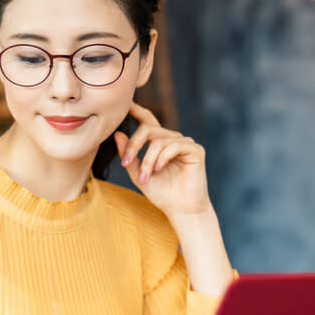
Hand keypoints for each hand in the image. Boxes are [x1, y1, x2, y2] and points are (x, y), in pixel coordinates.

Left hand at [114, 103, 210, 217]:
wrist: (181, 210)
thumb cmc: (162, 194)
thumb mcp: (139, 175)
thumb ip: (129, 156)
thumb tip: (119, 134)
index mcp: (160, 144)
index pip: (148, 122)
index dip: (138, 111)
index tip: (126, 104)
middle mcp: (173, 140)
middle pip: (149, 129)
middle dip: (134, 145)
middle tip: (125, 163)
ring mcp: (185, 144)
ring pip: (159, 141)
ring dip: (147, 159)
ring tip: (145, 177)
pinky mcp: (195, 150)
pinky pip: (174, 146)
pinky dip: (162, 157)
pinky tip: (158, 169)